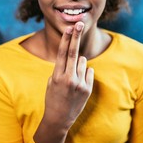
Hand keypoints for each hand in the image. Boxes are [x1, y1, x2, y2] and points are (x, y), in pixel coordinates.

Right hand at [34, 21, 93, 142]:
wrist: (59, 119)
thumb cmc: (53, 98)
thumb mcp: (51, 82)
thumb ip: (61, 69)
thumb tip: (76, 57)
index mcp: (57, 75)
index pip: (62, 53)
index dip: (66, 39)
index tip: (69, 28)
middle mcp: (68, 78)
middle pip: (74, 53)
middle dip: (76, 36)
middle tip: (79, 24)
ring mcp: (79, 84)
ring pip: (84, 62)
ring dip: (80, 63)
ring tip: (74, 76)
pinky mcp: (87, 89)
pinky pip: (90, 72)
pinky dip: (86, 73)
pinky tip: (79, 83)